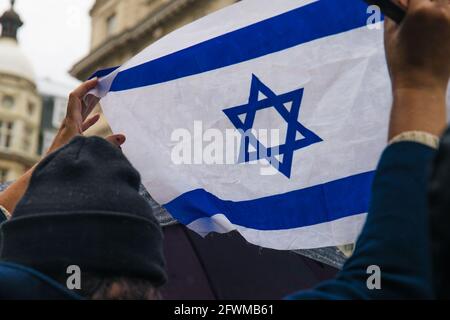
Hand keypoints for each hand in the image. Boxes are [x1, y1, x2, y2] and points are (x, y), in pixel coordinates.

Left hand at [47, 78, 125, 153]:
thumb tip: (123, 137)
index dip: (86, 86)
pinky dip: (90, 118)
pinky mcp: (72, 138)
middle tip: (102, 84)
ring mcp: (70, 130)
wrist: (50, 172)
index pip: (76, 97)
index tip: (97, 80)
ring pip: (81, 112)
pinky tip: (98, 117)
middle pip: (79, 101)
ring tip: (101, 95)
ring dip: (91, 103)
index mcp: (71, 122)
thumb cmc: (65, 160)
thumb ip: (107, 144)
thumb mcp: (88, 149)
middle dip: (91, 91)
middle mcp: (69, 123)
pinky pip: (81, 123)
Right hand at [385, 0, 449, 138]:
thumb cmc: (401, 63)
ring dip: (439, 7)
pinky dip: (445, 17)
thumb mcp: (390, 36)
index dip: (409, 1)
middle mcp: (442, 11)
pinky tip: (437, 28)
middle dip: (425, 3)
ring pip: (446, 4)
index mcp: (420, 11)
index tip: (405, 5)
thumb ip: (393, 14)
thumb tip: (397, 3)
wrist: (421, 86)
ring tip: (429, 21)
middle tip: (418, 13)